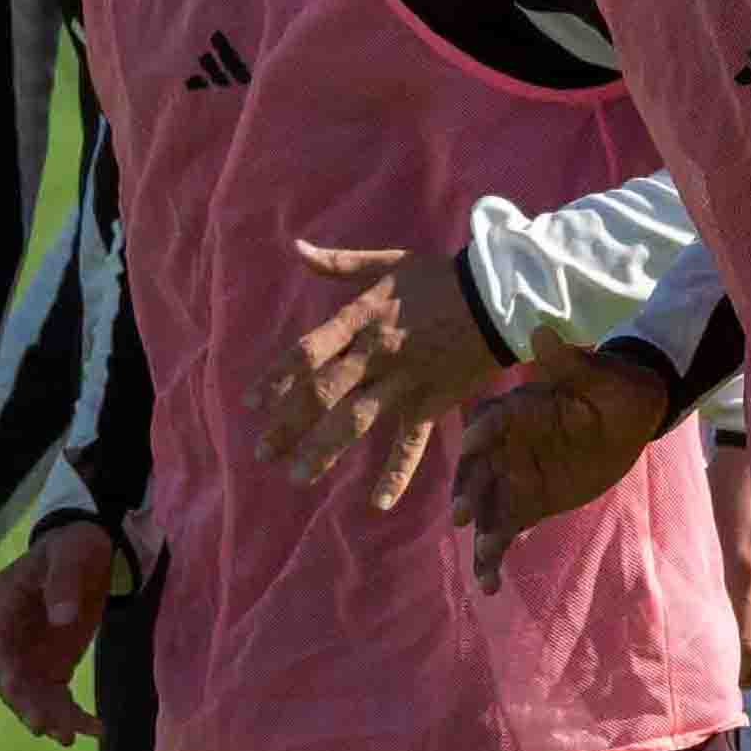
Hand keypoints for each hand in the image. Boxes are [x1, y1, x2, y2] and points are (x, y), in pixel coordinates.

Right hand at [0, 519, 123, 741]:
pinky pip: (59, 699)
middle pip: (9, 679)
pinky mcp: (53, 669)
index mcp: (1, 608)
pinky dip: (75, 716)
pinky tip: (96, 729)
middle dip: (24, 704)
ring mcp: (29, 658)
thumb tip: (62, 618)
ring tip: (71, 737)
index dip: (2, 669)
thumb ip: (62, 583)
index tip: (15, 689)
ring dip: (50, 718)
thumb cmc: (71, 547)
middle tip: (43, 726)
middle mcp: (9, 639)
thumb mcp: (69, 555)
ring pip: (33, 696)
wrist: (88, 553)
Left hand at [270, 237, 516, 502]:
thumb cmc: (440, 278)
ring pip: (357, 420)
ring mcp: (405, 381)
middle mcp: (377, 353)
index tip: (252, 403)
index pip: (308, 352)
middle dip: (289, 424)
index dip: (277, 378)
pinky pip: (412, 442)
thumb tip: (295, 248)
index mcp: (362, 318)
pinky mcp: (433, 402)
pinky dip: (397, 473)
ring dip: (325, 449)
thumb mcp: (388, 263)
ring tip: (297, 476)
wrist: (499, 297)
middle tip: (262, 451)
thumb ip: (339, 264)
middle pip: (324, 392)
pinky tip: (377, 503)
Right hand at [452, 347, 689, 589]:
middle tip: (462, 514)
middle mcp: (505, 445)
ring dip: (480, 537)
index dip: (481, 433)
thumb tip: (542, 330)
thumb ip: (568, 362)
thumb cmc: (613, 386)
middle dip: (467, 492)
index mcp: (516, 410)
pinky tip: (490, 585)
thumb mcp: (598, 373)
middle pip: (476, 471)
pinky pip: (503, 530)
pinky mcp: (527, 502)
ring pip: (485, 508)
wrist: (630, 415)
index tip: (475, 443)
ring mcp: (513, 476)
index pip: (490, 421)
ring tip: (483, 569)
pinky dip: (493, 555)